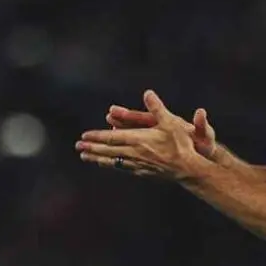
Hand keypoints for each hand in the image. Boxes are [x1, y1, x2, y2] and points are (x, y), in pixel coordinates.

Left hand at [76, 90, 207, 179]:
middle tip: (78, 147)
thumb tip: (148, 93)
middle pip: (108, 150)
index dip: (97, 137)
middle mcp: (134, 152)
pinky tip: (107, 165)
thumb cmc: (181, 144)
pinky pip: (122, 168)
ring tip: (85, 157)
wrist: (188, 168)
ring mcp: (137, 164)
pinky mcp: (142, 172)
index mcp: (138, 139)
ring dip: (97, 158)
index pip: (111, 137)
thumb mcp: (171, 122)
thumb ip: (157, 108)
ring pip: (112, 161)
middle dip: (91, 148)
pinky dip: (111, 165)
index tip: (84, 136)